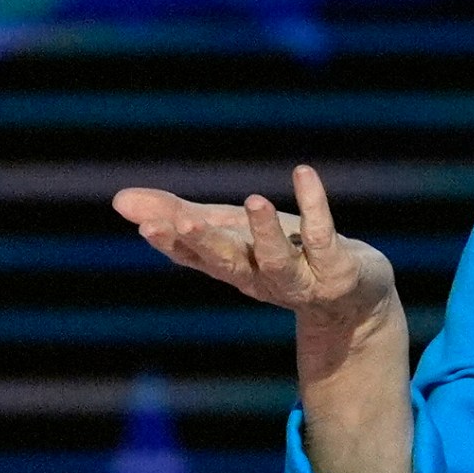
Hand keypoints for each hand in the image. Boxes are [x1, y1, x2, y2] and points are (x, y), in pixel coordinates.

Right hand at [112, 164, 397, 337]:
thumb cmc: (286, 256)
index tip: (143, 222)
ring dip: (265, 234)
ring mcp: (301, 280)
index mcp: (232, 269)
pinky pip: (324, 236)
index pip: (194, 258)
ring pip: (278, 262)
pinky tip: (303, 173)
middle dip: (205, 245)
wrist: (355, 299)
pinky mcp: (338, 270)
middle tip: (182, 223)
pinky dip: (316, 205)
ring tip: (254, 201)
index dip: (170, 242)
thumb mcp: (232, 232)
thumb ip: (179, 216)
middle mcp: (261, 279)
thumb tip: (118, 199)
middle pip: (228, 264)